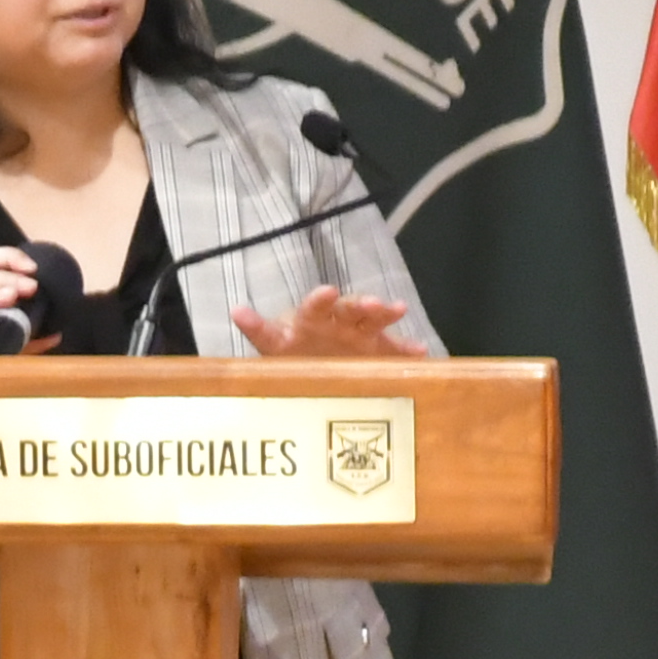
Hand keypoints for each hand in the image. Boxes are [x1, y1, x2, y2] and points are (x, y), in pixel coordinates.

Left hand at [231, 285, 412, 361]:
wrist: (310, 366)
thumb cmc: (291, 352)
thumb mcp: (271, 345)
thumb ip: (259, 329)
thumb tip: (236, 310)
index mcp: (309, 321)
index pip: (313, 307)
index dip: (320, 300)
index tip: (329, 292)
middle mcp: (336, 323)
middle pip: (349, 309)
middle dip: (359, 305)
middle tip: (371, 303)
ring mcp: (358, 336)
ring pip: (372, 321)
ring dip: (383, 314)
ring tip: (397, 310)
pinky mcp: (376, 352)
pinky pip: (394, 350)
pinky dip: (406, 350)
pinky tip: (420, 353)